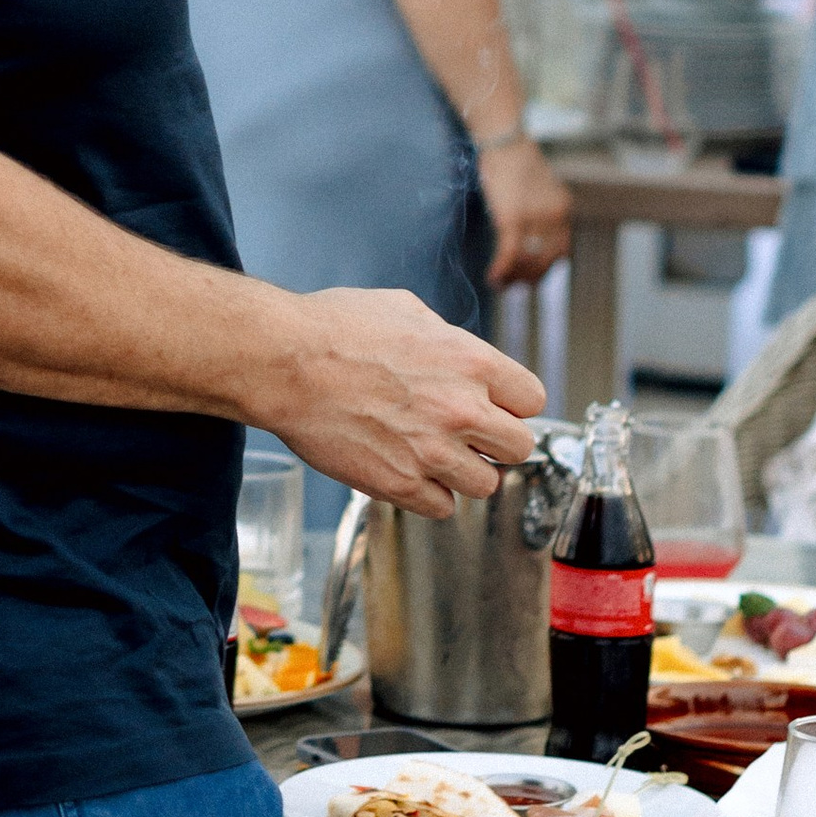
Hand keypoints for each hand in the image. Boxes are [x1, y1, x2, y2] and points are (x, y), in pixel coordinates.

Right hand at [255, 287, 543, 515]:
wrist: (283, 362)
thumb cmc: (332, 328)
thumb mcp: (404, 308)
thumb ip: (446, 337)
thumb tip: (458, 354)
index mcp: (470, 361)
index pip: (532, 400)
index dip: (511, 403)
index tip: (494, 406)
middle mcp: (461, 409)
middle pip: (519, 448)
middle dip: (495, 442)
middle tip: (468, 435)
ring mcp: (432, 451)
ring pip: (486, 485)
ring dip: (464, 472)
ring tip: (435, 455)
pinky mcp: (401, 484)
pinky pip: (443, 508)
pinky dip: (430, 494)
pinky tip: (409, 470)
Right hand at [478, 133, 570, 287]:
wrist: (504, 140)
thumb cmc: (515, 159)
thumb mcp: (539, 185)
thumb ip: (541, 208)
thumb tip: (530, 233)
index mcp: (563, 209)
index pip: (561, 250)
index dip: (546, 268)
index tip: (532, 277)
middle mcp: (554, 216)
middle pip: (546, 260)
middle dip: (530, 278)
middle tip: (515, 287)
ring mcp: (534, 219)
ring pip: (527, 261)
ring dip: (513, 278)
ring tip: (500, 285)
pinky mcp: (512, 219)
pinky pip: (509, 254)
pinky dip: (501, 270)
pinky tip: (492, 278)